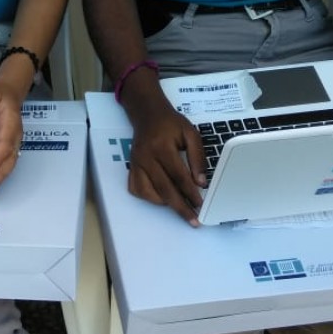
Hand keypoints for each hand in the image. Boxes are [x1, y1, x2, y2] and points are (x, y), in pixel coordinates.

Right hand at [127, 98, 206, 225]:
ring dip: (165, 203)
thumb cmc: (171, 123)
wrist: (148, 114)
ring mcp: (136, 163)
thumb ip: (197, 158)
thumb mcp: (190, 133)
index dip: (190, 193)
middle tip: (193, 219)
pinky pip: (137, 189)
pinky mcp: (131, 167)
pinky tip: (161, 196)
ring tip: (179, 205)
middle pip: (164, 189)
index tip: (200, 205)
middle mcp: (146, 157)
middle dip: (180, 207)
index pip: (179, 176)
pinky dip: (149, 197)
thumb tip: (201, 182)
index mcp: (162, 147)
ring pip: (148, 192)